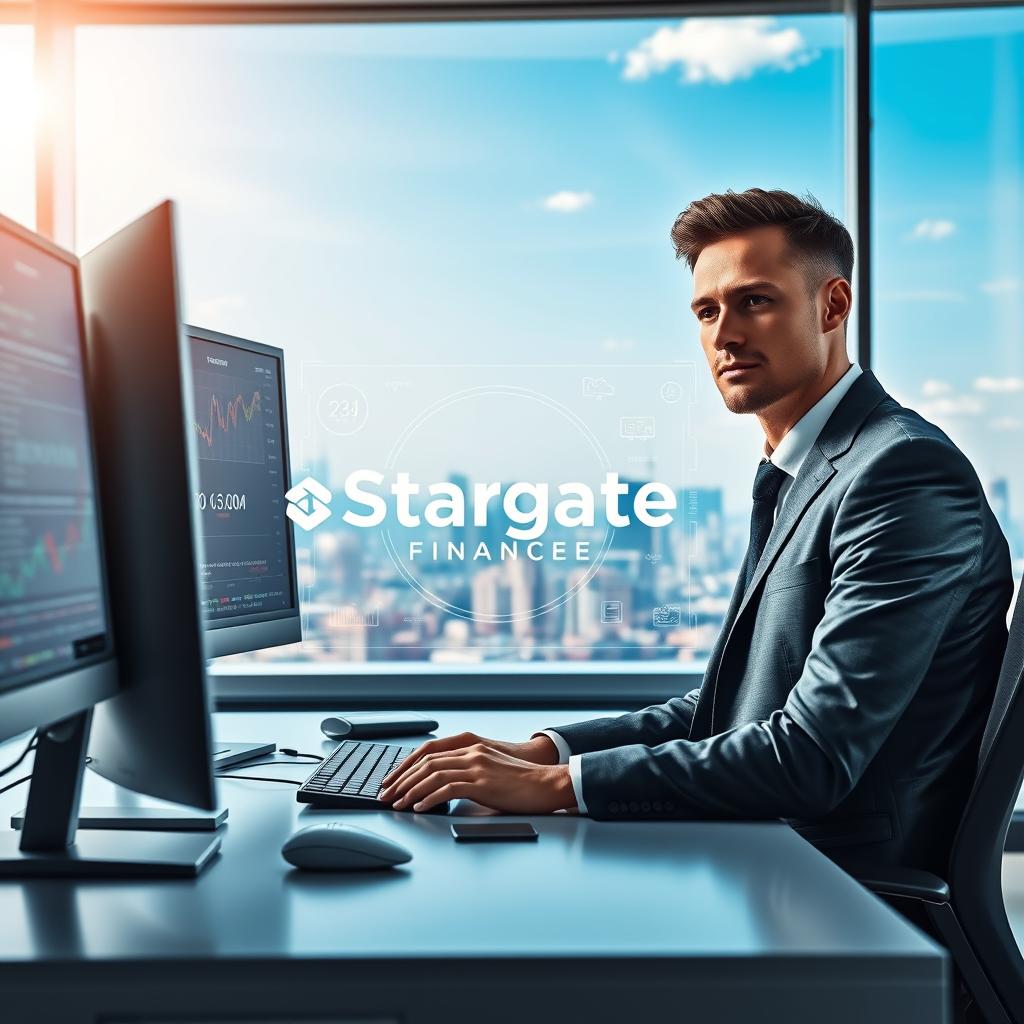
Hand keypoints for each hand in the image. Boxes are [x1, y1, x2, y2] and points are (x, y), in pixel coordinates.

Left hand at [379, 735, 574, 813]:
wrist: (546, 784)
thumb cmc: (520, 782)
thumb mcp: (489, 769)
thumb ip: (467, 771)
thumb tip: (440, 787)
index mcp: (471, 746)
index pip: (428, 752)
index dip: (406, 765)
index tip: (392, 780)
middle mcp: (471, 752)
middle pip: (426, 762)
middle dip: (401, 779)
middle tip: (386, 795)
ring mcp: (477, 766)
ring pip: (433, 774)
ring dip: (410, 790)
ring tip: (398, 803)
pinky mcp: (483, 783)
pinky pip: (448, 788)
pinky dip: (429, 798)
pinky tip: (420, 807)